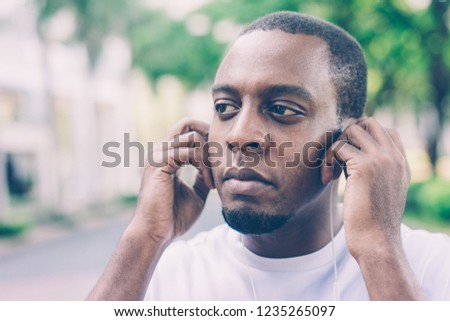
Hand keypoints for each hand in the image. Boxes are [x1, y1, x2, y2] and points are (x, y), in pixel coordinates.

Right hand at [129, 118, 213, 246]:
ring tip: (211, 180)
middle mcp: (161, 151)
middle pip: (188, 123)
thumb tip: (214, 169)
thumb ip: (202, 177)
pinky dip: (203, 165)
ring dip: (208, 156)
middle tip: (219, 161)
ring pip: (192, 135)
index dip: (208, 138)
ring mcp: (158, 155)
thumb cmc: (174, 217)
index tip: (221, 159)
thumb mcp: (196, 193)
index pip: (188, 130)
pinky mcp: (159, 164)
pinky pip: (188, 151)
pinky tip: (206, 183)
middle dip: (209, 138)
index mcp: (167, 156)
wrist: (157, 234)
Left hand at [329, 117, 410, 259]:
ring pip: (352, 130)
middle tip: (338, 156)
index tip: (348, 156)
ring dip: (335, 146)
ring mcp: (381, 159)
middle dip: (347, 134)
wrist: (377, 241)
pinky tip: (327, 178)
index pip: (385, 130)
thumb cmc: (373, 222)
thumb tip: (351, 157)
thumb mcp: (380, 192)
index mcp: (401, 163)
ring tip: (330, 170)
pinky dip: (328, 160)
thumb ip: (375, 172)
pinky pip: (339, 147)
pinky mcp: (364, 166)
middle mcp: (394, 157)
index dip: (362, 136)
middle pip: (368, 122)